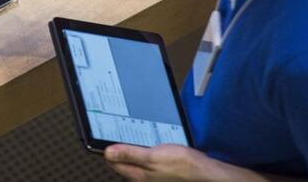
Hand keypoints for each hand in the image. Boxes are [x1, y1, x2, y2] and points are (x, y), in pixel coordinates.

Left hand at [105, 144, 234, 181]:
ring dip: (132, 146)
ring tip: (129, 133)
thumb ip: (130, 154)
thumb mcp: (153, 157)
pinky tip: (149, 141)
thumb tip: (108, 152)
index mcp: (138, 174)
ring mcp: (153, 173)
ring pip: (136, 158)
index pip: (113, 162)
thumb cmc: (183, 166)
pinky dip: (145, 148)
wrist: (206, 172)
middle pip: (123, 160)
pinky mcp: (162, 168)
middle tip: (113, 131)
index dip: (106, 148)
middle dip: (118, 146)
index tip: (102, 137)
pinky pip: (147, 158)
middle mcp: (144, 175)